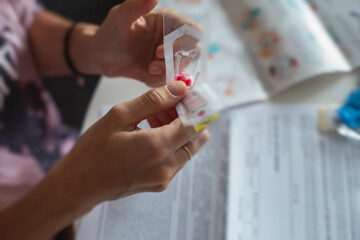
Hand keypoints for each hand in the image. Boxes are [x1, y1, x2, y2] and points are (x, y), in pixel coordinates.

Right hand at [51, 81, 208, 207]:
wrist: (80, 184)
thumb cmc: (93, 150)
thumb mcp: (119, 116)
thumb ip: (153, 100)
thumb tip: (179, 89)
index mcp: (158, 146)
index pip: (195, 123)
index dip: (194, 106)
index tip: (184, 95)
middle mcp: (167, 165)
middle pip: (196, 136)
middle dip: (186, 117)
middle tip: (165, 105)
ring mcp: (165, 177)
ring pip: (188, 147)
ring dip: (178, 130)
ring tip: (153, 119)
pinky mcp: (160, 183)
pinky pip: (177, 159)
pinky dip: (171, 143)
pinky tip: (150, 134)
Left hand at [80, 0, 199, 86]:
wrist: (102, 57)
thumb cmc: (109, 34)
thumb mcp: (119, 18)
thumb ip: (136, 6)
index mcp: (168, 20)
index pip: (192, 31)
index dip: (182, 43)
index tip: (160, 52)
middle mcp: (173, 37)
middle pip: (192, 52)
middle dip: (172, 62)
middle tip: (152, 65)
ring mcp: (170, 55)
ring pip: (181, 69)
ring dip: (163, 73)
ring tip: (145, 69)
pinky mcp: (164, 70)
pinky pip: (169, 80)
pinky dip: (154, 80)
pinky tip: (138, 73)